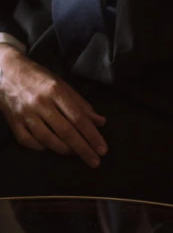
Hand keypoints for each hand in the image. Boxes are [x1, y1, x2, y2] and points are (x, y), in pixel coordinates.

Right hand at [0, 46, 106, 167]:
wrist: (7, 71)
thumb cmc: (39, 78)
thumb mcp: (63, 85)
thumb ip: (81, 105)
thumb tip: (100, 122)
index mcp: (55, 91)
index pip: (78, 118)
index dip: (92, 136)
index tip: (102, 149)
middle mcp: (40, 103)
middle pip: (65, 131)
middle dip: (82, 149)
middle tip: (95, 161)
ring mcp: (25, 113)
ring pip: (47, 138)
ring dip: (63, 149)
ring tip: (75, 153)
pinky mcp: (13, 121)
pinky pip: (27, 140)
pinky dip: (40, 147)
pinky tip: (50, 148)